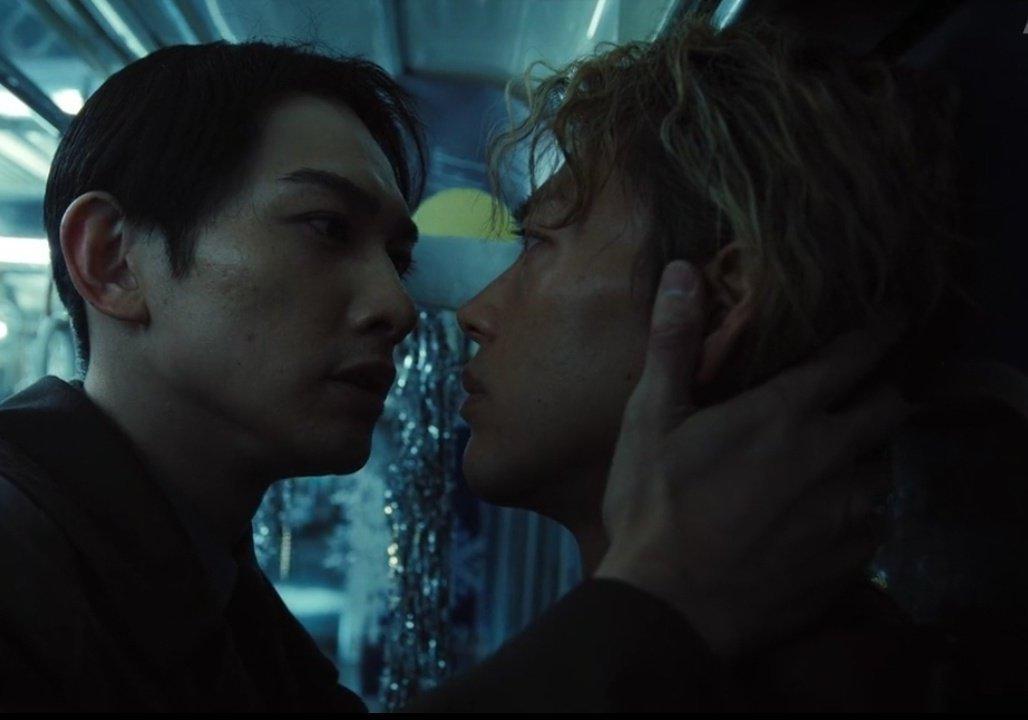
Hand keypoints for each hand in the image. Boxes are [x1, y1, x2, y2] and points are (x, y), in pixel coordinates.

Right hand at [595, 261, 910, 659]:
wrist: (670, 609)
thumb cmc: (653, 506)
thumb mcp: (650, 418)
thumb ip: (674, 342)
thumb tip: (682, 270)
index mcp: (785, 414)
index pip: (853, 356)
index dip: (877, 332)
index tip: (893, 317)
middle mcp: (831, 457)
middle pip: (889, 409)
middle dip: (883, 392)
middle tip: (865, 391)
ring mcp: (846, 514)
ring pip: (883, 469)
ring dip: (866, 457)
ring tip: (837, 462)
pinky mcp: (849, 564)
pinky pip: (873, 527)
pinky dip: (856, 515)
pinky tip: (824, 522)